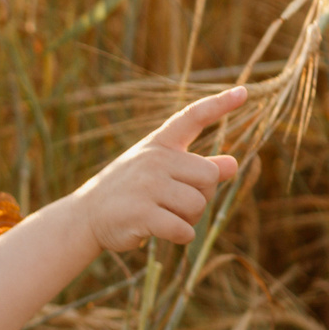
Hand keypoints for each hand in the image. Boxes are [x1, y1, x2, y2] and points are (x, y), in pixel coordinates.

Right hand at [73, 85, 242, 253]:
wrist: (83, 217)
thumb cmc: (126, 192)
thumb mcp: (157, 173)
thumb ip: (195, 168)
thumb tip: (233, 164)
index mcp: (158, 145)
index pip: (192, 118)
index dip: (219, 105)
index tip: (244, 92)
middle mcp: (153, 160)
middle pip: (209, 177)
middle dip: (202, 195)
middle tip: (177, 204)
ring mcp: (145, 186)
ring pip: (198, 205)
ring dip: (190, 219)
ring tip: (167, 218)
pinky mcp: (141, 214)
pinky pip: (183, 229)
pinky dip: (181, 236)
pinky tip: (165, 233)